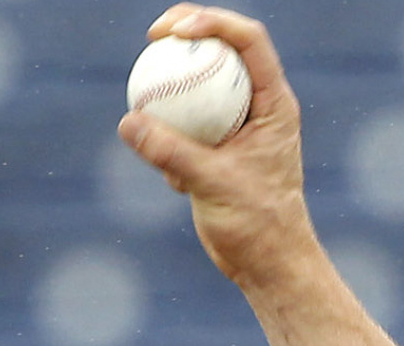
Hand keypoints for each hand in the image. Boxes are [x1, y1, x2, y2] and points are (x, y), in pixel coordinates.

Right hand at [117, 6, 314, 287]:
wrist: (268, 263)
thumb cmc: (259, 226)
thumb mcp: (214, 186)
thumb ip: (172, 152)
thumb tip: (129, 121)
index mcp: (274, 104)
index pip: (249, 41)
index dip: (213, 21)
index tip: (175, 31)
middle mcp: (258, 106)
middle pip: (221, 48)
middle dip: (186, 32)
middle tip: (153, 36)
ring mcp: (235, 124)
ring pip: (197, 85)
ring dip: (170, 91)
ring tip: (153, 115)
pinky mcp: (214, 146)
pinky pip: (182, 122)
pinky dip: (167, 140)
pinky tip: (175, 183)